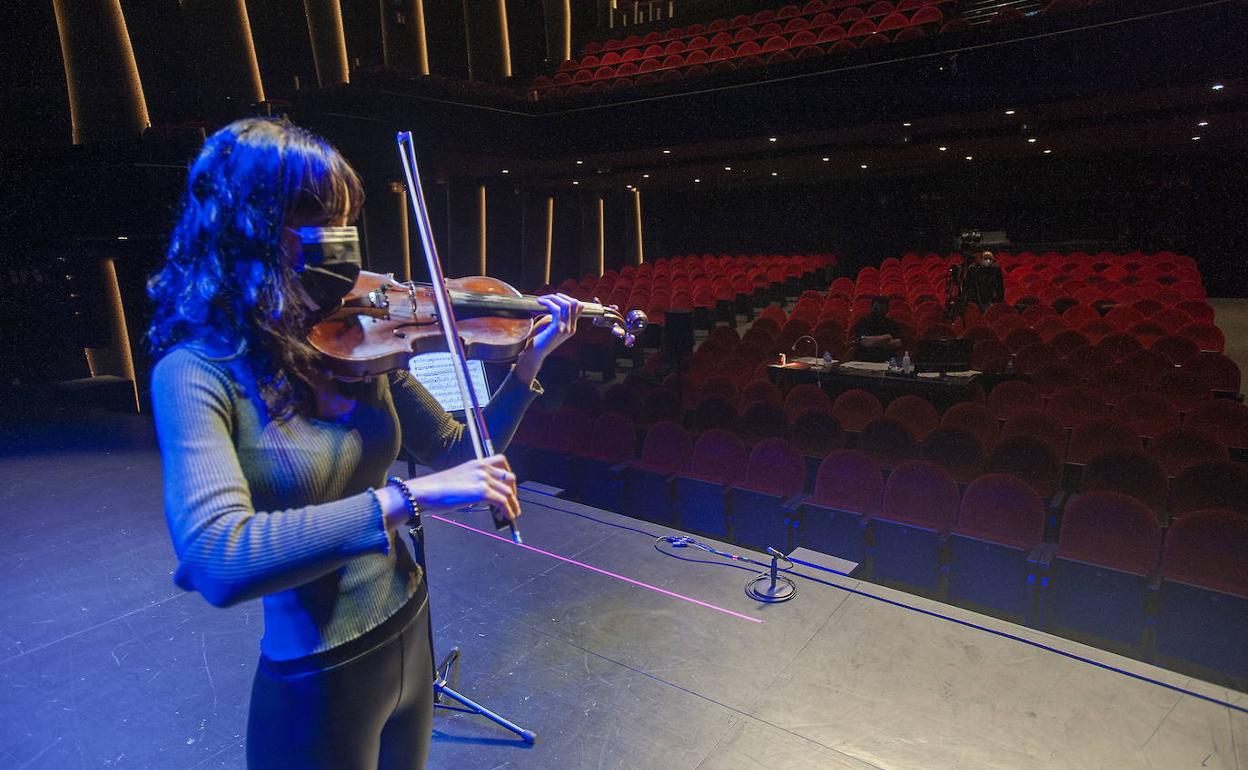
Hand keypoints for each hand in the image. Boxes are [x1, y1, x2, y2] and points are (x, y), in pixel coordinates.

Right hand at [401, 454, 519, 521]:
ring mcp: (482, 479)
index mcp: (476, 463)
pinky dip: (508, 511)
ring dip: (513, 505)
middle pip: (509, 478)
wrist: (425, 492)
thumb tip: (488, 498)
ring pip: (508, 492)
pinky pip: (503, 502)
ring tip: (513, 515)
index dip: (508, 476)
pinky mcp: (482, 492)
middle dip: (513, 493)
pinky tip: (507, 517)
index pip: (502, 462)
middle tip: (512, 504)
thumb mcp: (460, 480)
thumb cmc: (437, 490)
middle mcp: (482, 468)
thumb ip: (475, 484)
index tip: (509, 488)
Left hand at [514, 292, 581, 383]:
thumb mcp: (551, 325)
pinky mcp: (557, 329)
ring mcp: (566, 329)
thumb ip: (557, 316)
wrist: (534, 353)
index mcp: (572, 327)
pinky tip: (540, 302)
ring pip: (566, 304)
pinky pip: (556, 309)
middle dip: (560, 296)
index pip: (579, 306)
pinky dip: (548, 302)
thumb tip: (554, 301)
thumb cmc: (540, 339)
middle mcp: (572, 328)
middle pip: (574, 303)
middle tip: (547, 297)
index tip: (555, 297)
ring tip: (542, 299)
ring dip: (553, 298)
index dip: (568, 297)